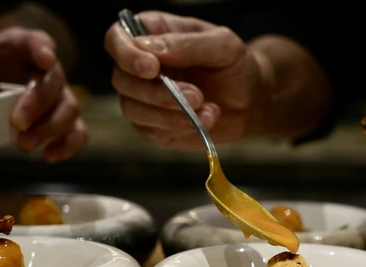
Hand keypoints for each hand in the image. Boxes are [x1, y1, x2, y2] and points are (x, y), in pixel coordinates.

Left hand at [0, 27, 86, 161]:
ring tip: (25, 146)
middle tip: (18, 123)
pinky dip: (69, 144)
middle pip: (54, 79)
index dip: (41, 47)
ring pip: (69, 107)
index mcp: (15, 47)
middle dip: (39, 103)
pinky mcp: (62, 118)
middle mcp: (42, 69)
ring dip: (52, 128)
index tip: (42, 57)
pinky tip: (49, 156)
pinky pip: (77, 130)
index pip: (35, 40)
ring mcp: (56, 95)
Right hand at [105, 11, 261, 148]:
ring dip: (169, 114)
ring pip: (133, 110)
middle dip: (158, 93)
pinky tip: (207, 120)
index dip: (126, 55)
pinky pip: (154, 131)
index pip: (116, 40)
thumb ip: (188, 44)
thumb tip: (150, 49)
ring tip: (206, 109)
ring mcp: (143, 99)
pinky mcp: (154, 126)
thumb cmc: (234, 65)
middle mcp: (139, 67)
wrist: (249, 99)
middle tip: (197, 95)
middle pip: (122, 80)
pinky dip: (181, 128)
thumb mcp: (223, 45)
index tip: (153, 68)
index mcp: (151, 35)